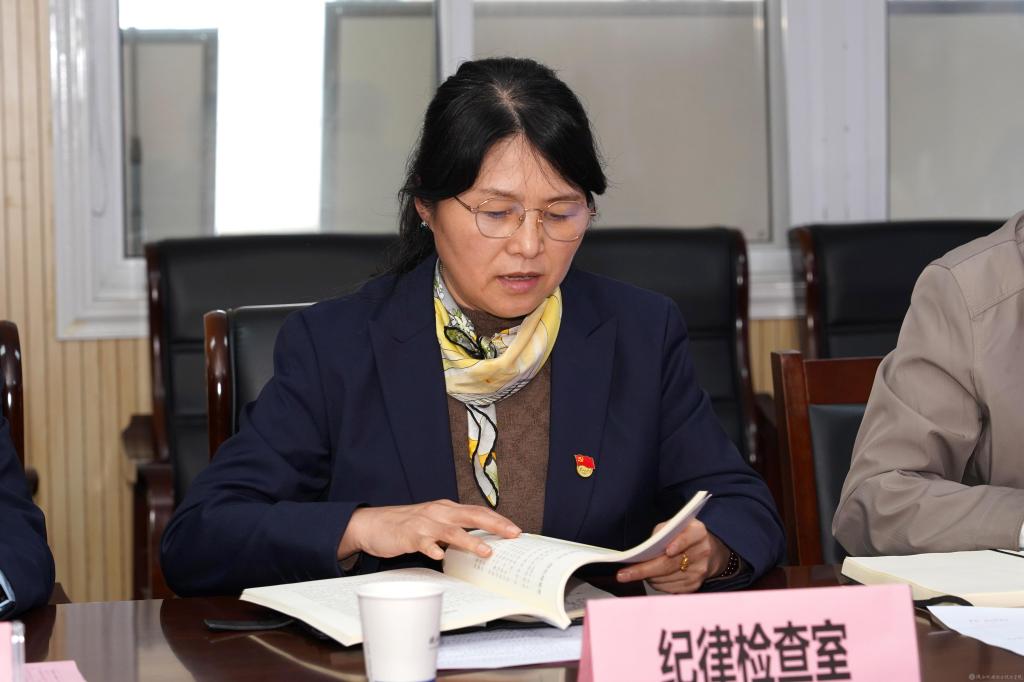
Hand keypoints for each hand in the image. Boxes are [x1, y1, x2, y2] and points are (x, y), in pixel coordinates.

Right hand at [337, 499, 520, 561]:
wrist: (373, 524)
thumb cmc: (407, 525)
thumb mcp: (434, 521)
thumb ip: (454, 528)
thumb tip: (480, 542)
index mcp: (446, 509)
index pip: (478, 511)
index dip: (498, 519)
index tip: (516, 530)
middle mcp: (438, 512)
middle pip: (471, 516)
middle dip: (494, 525)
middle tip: (512, 535)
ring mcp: (423, 524)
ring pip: (451, 531)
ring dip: (470, 541)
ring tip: (486, 552)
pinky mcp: (409, 536)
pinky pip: (423, 543)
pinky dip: (432, 549)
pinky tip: (440, 556)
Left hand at [614, 519, 730, 593]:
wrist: (707, 552)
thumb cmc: (683, 535)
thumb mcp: (675, 525)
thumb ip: (662, 531)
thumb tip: (646, 547)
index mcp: (698, 532)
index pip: (688, 537)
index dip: (679, 544)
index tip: (667, 550)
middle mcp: (702, 552)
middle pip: (671, 563)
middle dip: (644, 570)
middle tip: (624, 574)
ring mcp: (699, 571)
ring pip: (666, 578)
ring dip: (647, 577)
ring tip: (632, 573)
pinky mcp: (694, 585)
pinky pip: (669, 587)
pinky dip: (656, 583)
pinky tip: (650, 577)